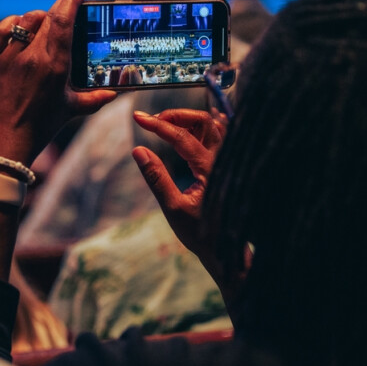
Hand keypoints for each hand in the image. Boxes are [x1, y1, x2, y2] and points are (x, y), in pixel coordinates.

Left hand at [0, 0, 115, 164]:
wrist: (4, 143)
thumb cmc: (41, 127)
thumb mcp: (71, 111)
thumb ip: (95, 99)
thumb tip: (114, 93)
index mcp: (55, 65)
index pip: (64, 20)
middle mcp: (33, 56)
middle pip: (47, 17)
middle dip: (59, 8)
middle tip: (67, 7)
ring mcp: (10, 57)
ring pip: (25, 20)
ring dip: (37, 17)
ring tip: (45, 23)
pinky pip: (2, 31)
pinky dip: (11, 24)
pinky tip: (18, 28)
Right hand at [131, 109, 224, 257]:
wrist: (225, 250)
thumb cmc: (200, 234)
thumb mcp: (173, 209)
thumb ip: (156, 178)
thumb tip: (138, 151)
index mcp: (211, 171)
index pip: (182, 137)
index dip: (158, 125)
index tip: (138, 117)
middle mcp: (224, 160)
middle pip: (203, 121)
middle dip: (175, 115)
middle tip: (152, 120)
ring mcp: (229, 160)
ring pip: (212, 125)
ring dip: (188, 119)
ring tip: (164, 123)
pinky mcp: (228, 164)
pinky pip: (220, 134)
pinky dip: (203, 125)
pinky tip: (190, 125)